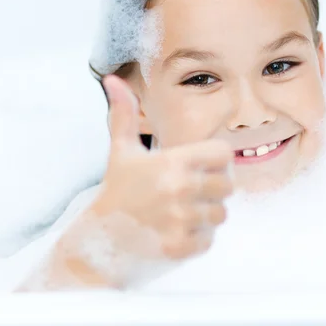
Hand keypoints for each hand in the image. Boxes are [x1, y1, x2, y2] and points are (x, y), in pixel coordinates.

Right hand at [52, 75, 234, 288]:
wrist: (98, 238)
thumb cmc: (116, 190)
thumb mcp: (121, 150)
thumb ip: (123, 113)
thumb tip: (112, 79)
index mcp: (172, 161)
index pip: (224, 155)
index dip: (215, 161)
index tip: (198, 168)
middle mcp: (180, 188)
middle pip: (227, 186)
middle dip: (212, 189)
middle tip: (188, 193)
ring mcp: (181, 219)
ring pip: (220, 215)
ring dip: (205, 215)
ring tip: (180, 213)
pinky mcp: (179, 246)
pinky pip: (209, 240)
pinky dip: (196, 238)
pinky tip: (174, 232)